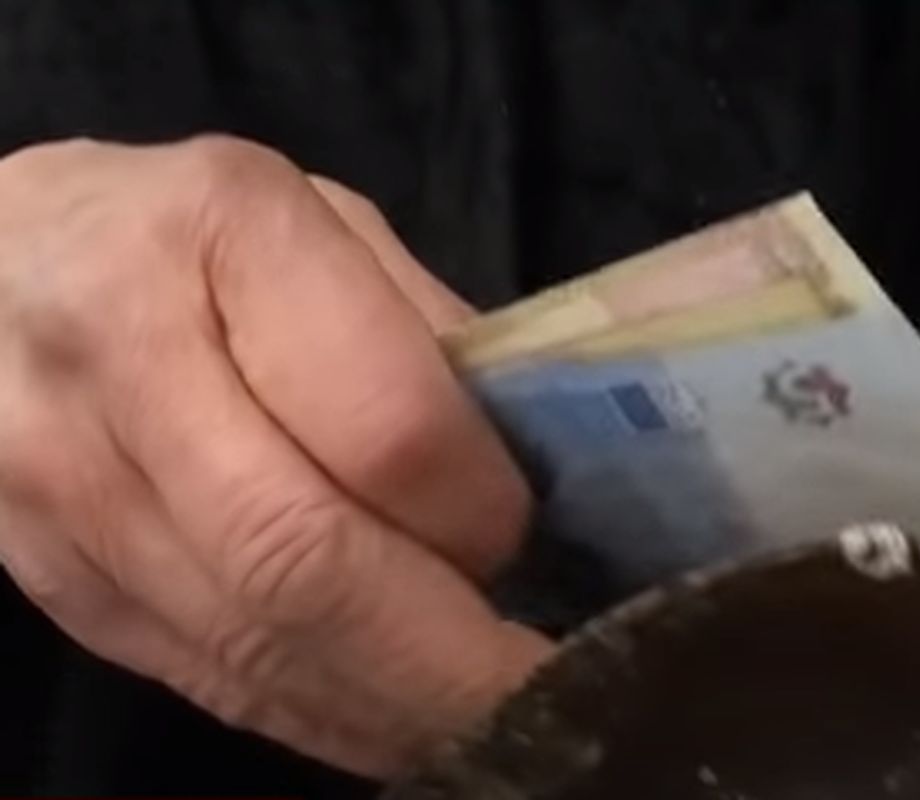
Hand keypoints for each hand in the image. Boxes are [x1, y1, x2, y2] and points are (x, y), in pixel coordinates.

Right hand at [0, 137, 550, 775]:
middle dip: (452, 657)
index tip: (530, 536)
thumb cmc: (196, 237)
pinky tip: (402, 721)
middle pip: (308, 564)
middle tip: (557, 688)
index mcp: (227, 233)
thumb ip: (433, 336)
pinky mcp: (58, 583)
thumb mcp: (330, 223)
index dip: (478, 511)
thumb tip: (537, 478)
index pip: (386, 427)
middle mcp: (126, 358)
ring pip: (255, 646)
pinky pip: (209, 680)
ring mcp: (66, 488)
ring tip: (500, 721)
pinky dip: (326, 718)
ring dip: (397, 708)